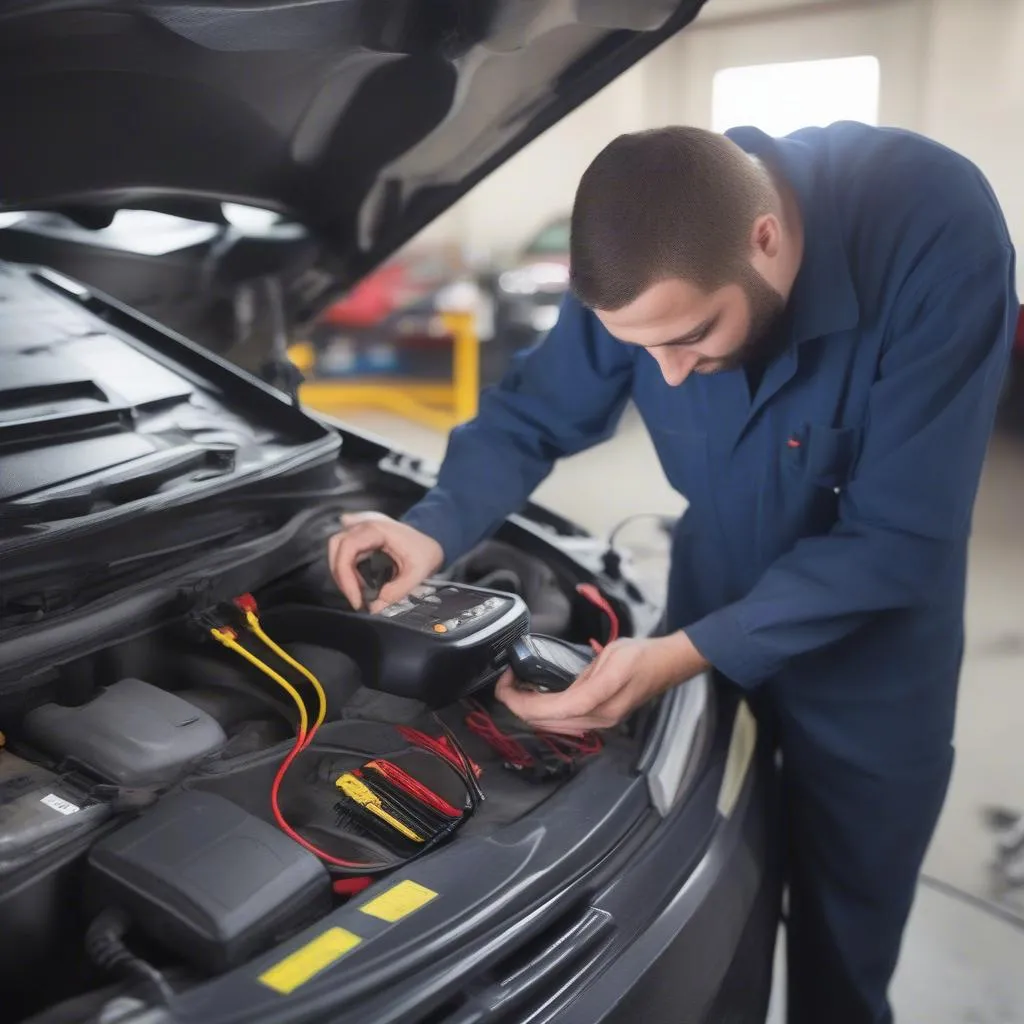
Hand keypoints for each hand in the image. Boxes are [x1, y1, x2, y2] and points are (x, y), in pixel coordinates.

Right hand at [327, 512, 443, 611]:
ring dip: (342, 573)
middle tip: (355, 598)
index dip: (345, 575)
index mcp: (377, 529)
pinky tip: (359, 584)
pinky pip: (344, 550)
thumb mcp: (419, 573)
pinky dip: (346, 568)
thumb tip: (375, 607)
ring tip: (359, 593)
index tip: (356, 599)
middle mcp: (364, 525)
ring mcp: (361, 529)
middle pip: (337, 546)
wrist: (436, 538)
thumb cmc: (426, 553)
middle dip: (341, 576)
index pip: (348, 547)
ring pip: (337, 548)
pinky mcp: (361, 538)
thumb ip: (398, 591)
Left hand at [495, 632, 707, 733]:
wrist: (665, 665)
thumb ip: (585, 676)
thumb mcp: (611, 658)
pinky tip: (536, 697)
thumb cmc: (640, 656)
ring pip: (550, 726)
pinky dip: (543, 712)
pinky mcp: (598, 720)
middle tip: (505, 683)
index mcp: (597, 705)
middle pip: (544, 723)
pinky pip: (562, 722)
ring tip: (516, 688)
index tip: (505, 682)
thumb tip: (553, 687)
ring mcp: (598, 724)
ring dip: (529, 710)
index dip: (519, 700)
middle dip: (517, 706)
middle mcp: (596, 721)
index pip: (546, 711)